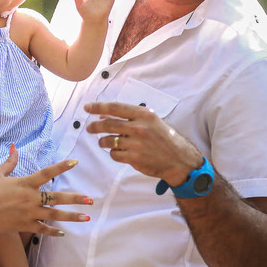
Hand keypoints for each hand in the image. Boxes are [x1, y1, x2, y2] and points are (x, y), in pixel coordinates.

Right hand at [0, 146, 92, 235]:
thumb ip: (9, 162)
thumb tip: (14, 147)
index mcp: (25, 183)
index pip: (47, 173)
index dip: (61, 167)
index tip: (75, 163)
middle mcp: (31, 198)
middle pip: (57, 198)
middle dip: (75, 199)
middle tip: (90, 200)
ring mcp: (29, 213)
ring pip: (55, 215)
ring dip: (72, 217)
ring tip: (86, 218)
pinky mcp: (26, 225)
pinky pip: (43, 229)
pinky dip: (53, 232)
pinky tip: (63, 233)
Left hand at [83, 102, 202, 185]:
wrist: (179, 159)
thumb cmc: (163, 138)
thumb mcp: (151, 121)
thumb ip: (130, 117)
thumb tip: (103, 115)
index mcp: (143, 114)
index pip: (115, 108)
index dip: (98, 107)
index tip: (87, 107)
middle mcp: (139, 127)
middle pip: (108, 124)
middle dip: (95, 127)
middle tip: (89, 128)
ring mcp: (136, 143)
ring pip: (108, 141)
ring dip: (103, 142)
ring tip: (104, 142)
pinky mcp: (134, 158)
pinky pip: (114, 154)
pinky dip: (113, 153)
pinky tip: (119, 152)